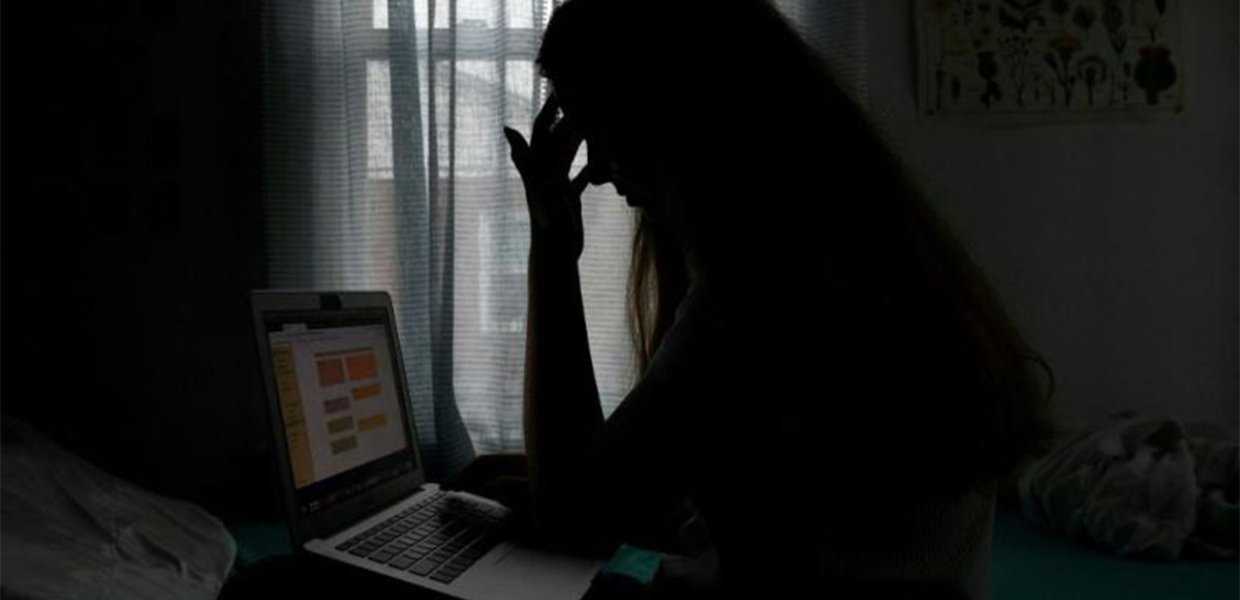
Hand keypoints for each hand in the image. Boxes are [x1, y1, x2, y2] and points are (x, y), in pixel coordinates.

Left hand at [504, 94, 590, 260]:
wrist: (555, 254)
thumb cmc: (548, 223)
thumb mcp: (539, 187)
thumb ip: (525, 156)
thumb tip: (506, 127)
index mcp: (538, 166)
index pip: (542, 129)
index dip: (549, 108)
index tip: (561, 88)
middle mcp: (545, 173)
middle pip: (558, 138)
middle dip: (569, 118)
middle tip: (585, 99)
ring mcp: (556, 185)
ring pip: (568, 154)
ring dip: (579, 138)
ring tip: (593, 121)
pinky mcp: (567, 198)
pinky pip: (579, 177)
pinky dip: (589, 165)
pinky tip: (601, 159)